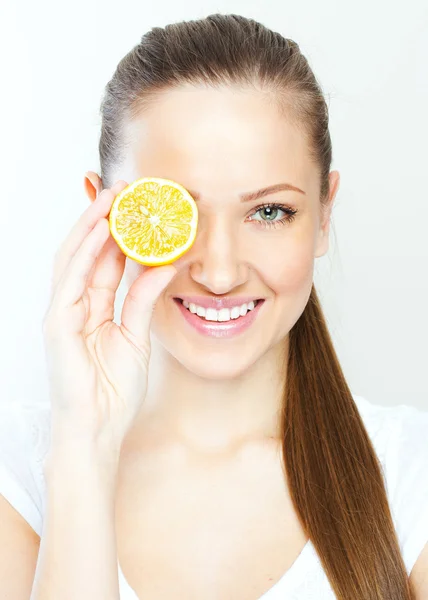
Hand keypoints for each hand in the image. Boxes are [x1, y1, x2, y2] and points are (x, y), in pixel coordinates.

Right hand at [42, 180, 176, 458]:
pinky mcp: (58, 324)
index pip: (103, 260)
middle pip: (86, 252)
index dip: (118, 232)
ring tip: (112, 198)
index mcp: (94, 308)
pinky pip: (70, 280)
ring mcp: (63, 312)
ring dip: (91, 225)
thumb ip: (144, 299)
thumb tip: (165, 265)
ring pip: (73, 257)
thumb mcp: (137, 335)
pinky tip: (100, 230)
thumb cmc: (113, 389)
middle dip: (102, 219)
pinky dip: (84, 252)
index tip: (136, 206)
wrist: (98, 429)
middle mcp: (75, 305)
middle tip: (123, 190)